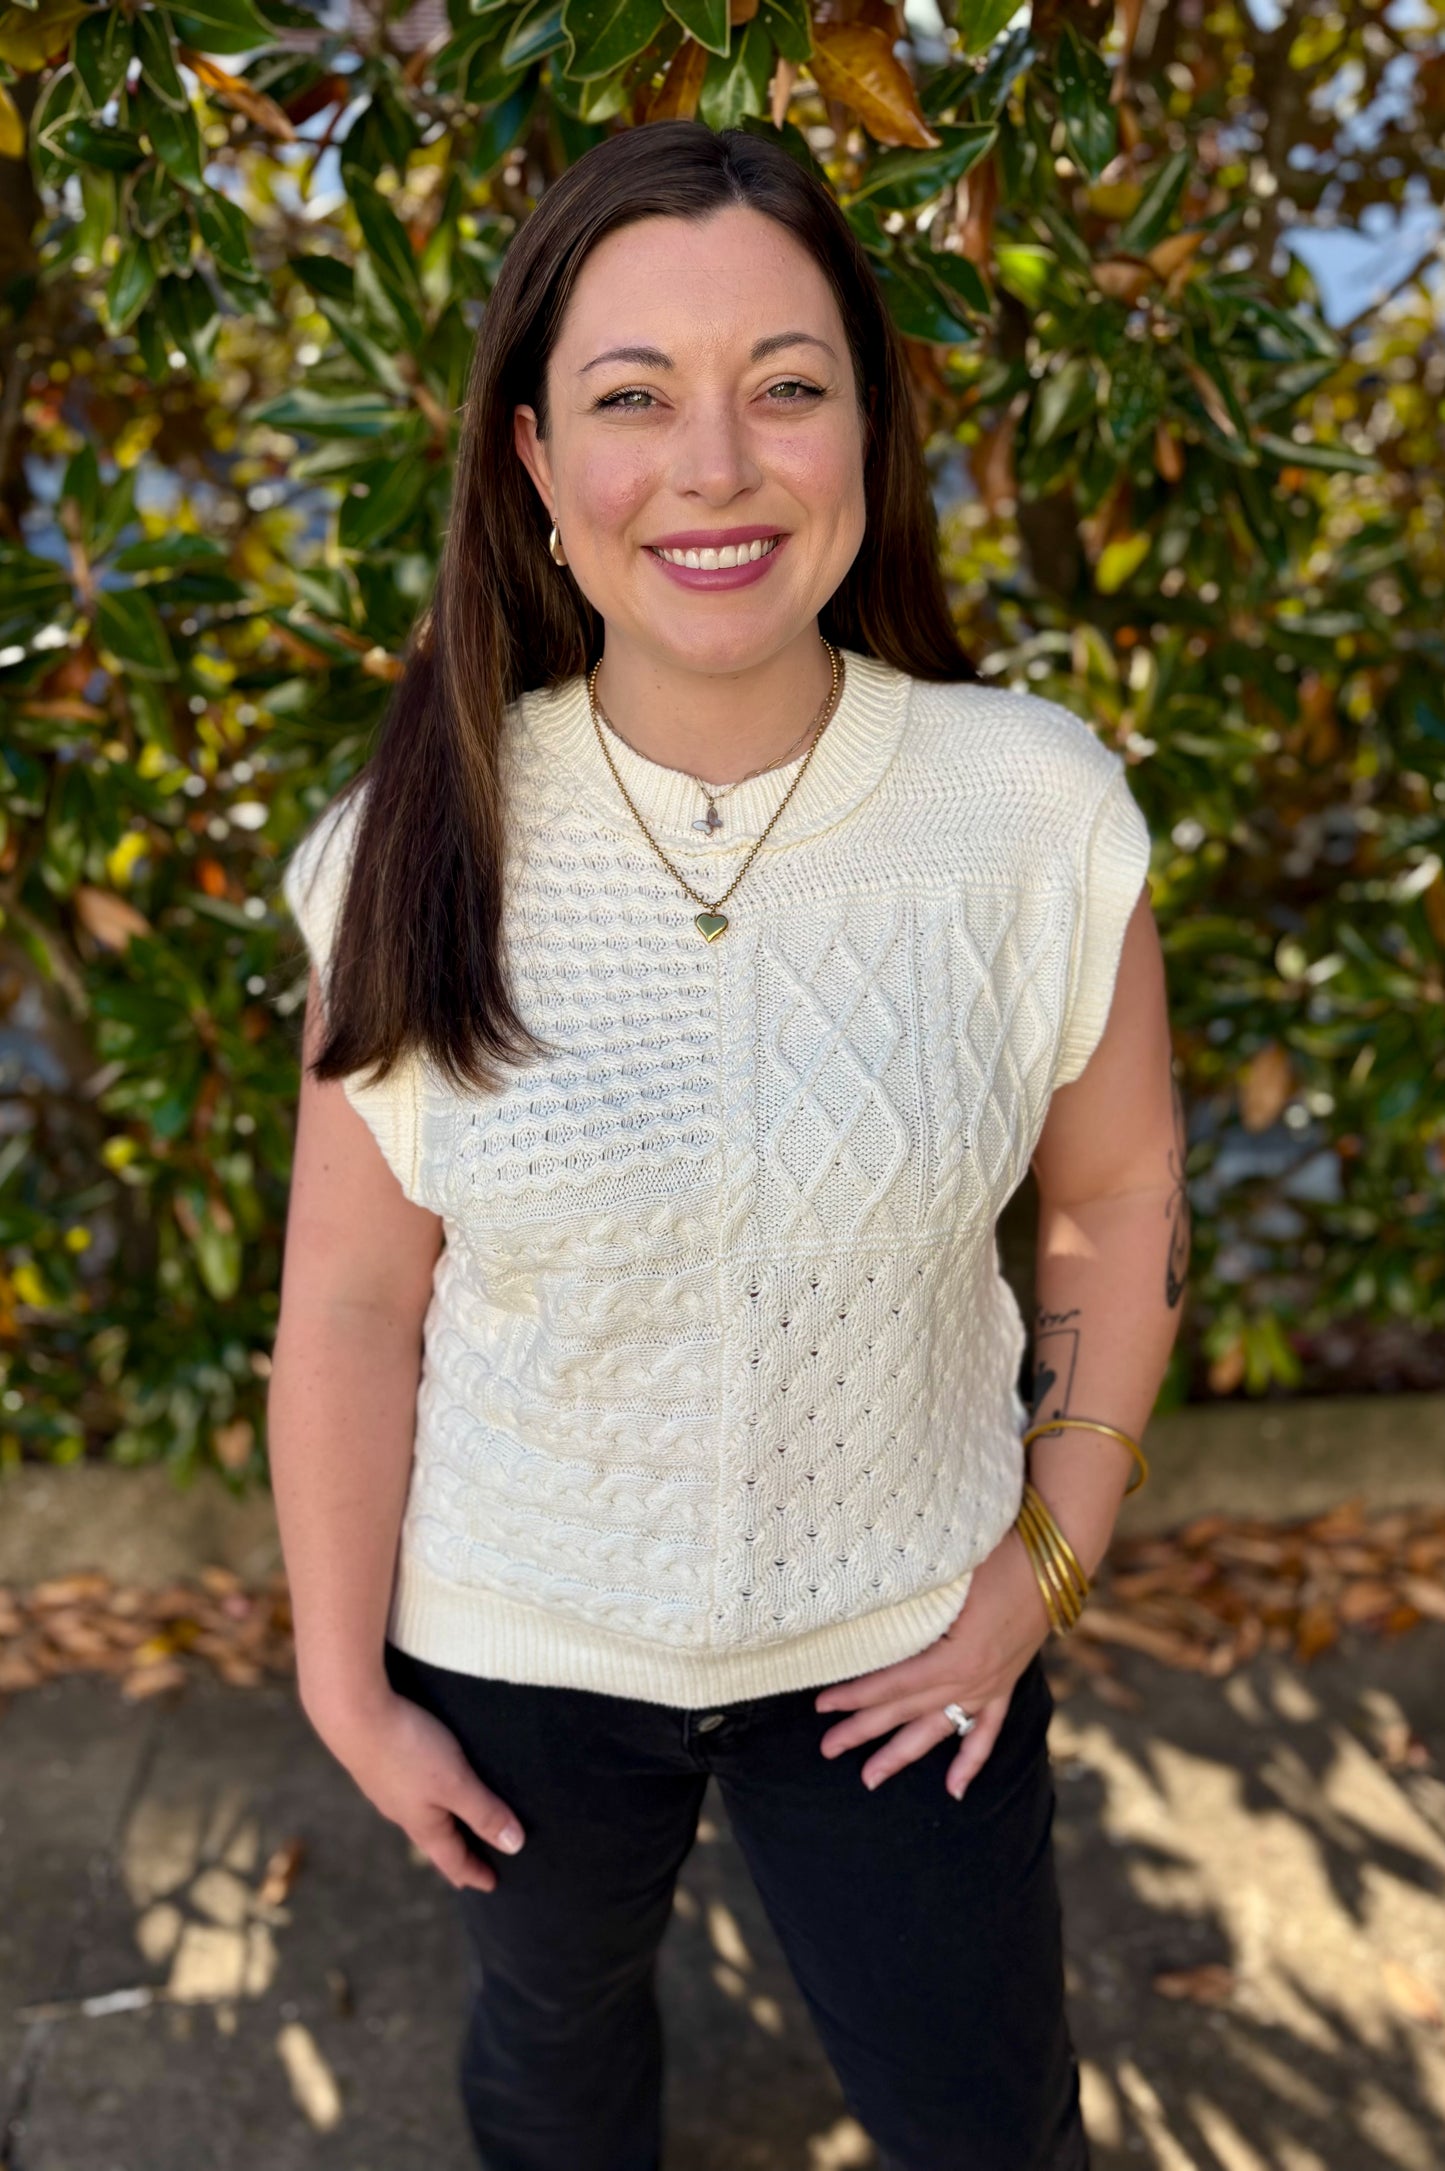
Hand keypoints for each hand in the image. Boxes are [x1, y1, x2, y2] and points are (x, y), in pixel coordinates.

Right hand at [304, 1680, 525, 1892]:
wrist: (351, 1713)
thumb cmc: (408, 1748)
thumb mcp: (455, 1783)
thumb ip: (484, 1812)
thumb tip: (514, 1846)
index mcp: (423, 1824)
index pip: (453, 1859)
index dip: (474, 1872)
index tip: (491, 1885)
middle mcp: (403, 1812)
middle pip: (435, 1842)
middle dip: (456, 1854)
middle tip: (470, 1867)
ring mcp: (387, 1789)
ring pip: (420, 1818)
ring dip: (441, 1828)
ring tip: (453, 1828)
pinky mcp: (380, 1764)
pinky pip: (410, 1794)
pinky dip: (426, 1802)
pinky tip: (425, 1788)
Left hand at [814, 1524, 1051, 1798]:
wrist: (1053, 1559)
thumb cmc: (997, 1555)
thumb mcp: (948, 1578)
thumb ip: (912, 1605)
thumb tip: (865, 1614)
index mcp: (955, 1655)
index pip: (893, 1684)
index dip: (856, 1696)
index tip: (822, 1705)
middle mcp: (972, 1679)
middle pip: (907, 1711)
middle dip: (864, 1731)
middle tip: (827, 1748)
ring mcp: (991, 1686)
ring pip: (938, 1729)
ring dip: (903, 1755)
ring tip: (870, 1778)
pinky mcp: (1006, 1684)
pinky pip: (987, 1731)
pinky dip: (971, 1761)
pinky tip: (954, 1790)